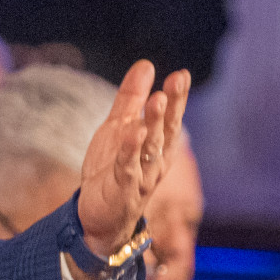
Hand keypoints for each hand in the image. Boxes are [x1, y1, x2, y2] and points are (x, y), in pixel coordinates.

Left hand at [77, 62, 190, 257]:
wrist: (98, 215)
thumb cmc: (112, 169)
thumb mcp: (118, 128)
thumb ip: (131, 98)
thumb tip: (146, 64)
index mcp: (157, 145)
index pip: (170, 118)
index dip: (177, 98)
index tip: (181, 75)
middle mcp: (155, 161)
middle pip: (165, 130)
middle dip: (171, 106)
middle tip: (177, 81)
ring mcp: (141, 176)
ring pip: (150, 148)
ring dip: (154, 124)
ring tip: (157, 100)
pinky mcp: (122, 190)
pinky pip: (128, 168)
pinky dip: (131, 151)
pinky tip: (133, 133)